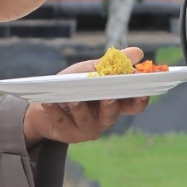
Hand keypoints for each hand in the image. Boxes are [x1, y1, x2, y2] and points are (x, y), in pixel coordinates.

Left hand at [21, 47, 151, 147]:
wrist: (44, 104)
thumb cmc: (72, 86)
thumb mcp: (90, 71)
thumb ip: (110, 64)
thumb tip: (137, 52)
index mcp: (114, 104)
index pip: (132, 106)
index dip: (139, 100)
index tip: (142, 90)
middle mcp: (103, 119)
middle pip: (112, 114)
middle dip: (110, 105)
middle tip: (108, 96)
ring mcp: (86, 129)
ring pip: (86, 120)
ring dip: (80, 108)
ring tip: (74, 98)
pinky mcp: (67, 134)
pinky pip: (61, 122)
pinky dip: (55, 111)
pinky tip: (49, 102)